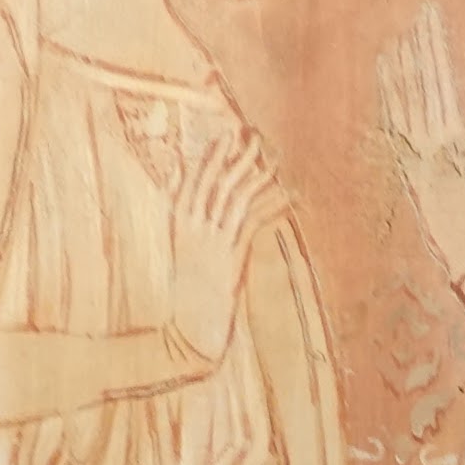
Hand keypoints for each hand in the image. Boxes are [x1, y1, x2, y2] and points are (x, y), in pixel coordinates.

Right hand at [156, 122, 275, 365]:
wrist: (188, 333)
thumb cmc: (185, 295)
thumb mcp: (178, 253)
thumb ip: (180, 218)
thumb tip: (179, 187)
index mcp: (179, 226)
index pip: (192, 181)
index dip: (210, 156)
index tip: (225, 135)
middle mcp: (195, 228)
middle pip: (216, 181)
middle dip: (235, 155)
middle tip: (253, 132)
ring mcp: (213, 241)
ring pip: (235, 196)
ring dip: (255, 172)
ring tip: (271, 154)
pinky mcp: (231, 256)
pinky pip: (253, 221)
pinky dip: (270, 203)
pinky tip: (287, 192)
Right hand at [376, 6, 464, 282]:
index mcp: (453, 132)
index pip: (443, 81)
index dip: (438, 51)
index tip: (432, 23)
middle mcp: (433, 135)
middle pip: (427, 81)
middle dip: (424, 47)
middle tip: (420, 13)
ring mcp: (419, 148)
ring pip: (410, 98)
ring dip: (406, 68)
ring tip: (400, 37)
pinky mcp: (409, 166)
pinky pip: (396, 128)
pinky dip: (389, 102)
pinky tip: (385, 78)